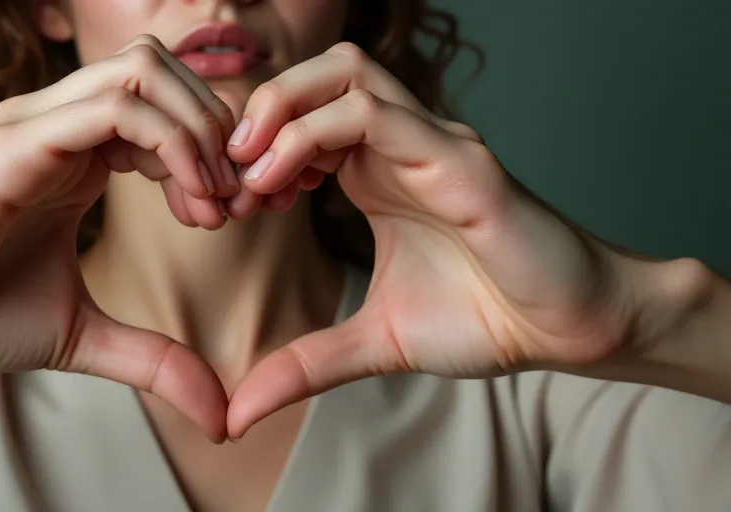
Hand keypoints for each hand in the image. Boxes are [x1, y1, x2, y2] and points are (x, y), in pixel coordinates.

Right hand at [0, 35, 237, 441]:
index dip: (216, 151)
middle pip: (166, 71)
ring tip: (209, 204)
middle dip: (218, 130)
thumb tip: (218, 412)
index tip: (235, 213)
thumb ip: (155, 358)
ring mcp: (36, 125)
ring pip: (145, 73)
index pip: (168, 106)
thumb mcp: (86, 336)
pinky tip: (184, 201)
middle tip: (234, 202)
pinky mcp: (14, 144)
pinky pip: (113, 109)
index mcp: (78, 152)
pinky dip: (169, 144)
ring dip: (197, 132)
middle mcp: (59, 123)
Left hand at [225, 43, 636, 437]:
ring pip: (346, 73)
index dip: (253, 146)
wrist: (569, 331)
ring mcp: (433, 145)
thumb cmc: (486, 318)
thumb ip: (305, 365)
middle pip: (321, 71)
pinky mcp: (461, 164)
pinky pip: (379, 116)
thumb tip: (239, 413)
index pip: (304, 114)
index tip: (227, 201)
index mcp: (378, 170)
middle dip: (261, 109)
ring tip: (252, 173)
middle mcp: (403, 144)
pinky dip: (317, 135)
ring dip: (283, 112)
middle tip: (228, 171)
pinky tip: (289, 187)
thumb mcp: (374, 341)